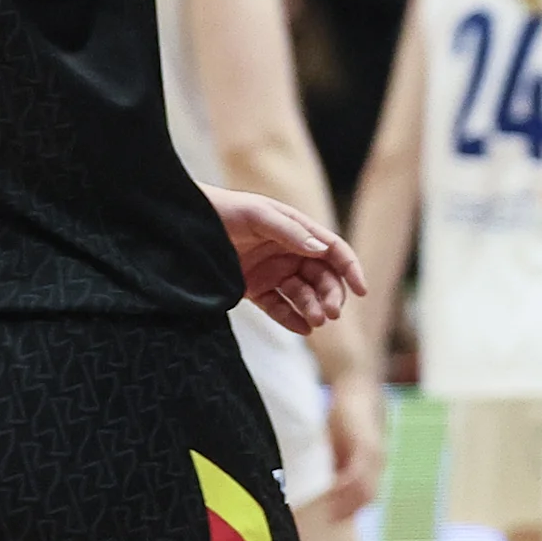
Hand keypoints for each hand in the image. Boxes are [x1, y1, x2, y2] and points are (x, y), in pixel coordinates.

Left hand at [211, 190, 364, 333]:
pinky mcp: (254, 289)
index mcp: (297, 231)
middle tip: (331, 313)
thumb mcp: (258, 215)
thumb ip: (290, 232)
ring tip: (315, 321)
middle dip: (331, 295)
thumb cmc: (221, 210)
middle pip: (323, 277)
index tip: (361, 289)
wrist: (180, 223)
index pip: (333, 250)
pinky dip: (291, 319)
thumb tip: (322, 250)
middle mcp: (289, 252)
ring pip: (303, 295)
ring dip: (313, 308)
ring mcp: (272, 272)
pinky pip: (278, 307)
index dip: (350, 269)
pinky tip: (303, 329)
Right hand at [325, 374, 386, 518]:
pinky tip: (335, 491)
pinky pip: (359, 472)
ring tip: (330, 514)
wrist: (358, 386)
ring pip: (365, 489)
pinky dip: (348, 485)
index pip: (365, 496)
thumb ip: (335, 462)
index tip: (332, 522)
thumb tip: (321, 481)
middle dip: (349, 511)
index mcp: (372, 464)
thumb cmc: (346, 416)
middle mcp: (378, 462)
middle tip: (329, 523)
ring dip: (348, 503)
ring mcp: (374, 454)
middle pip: (367, 497)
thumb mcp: (339, 443)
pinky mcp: (366, 444)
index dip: (350, 511)